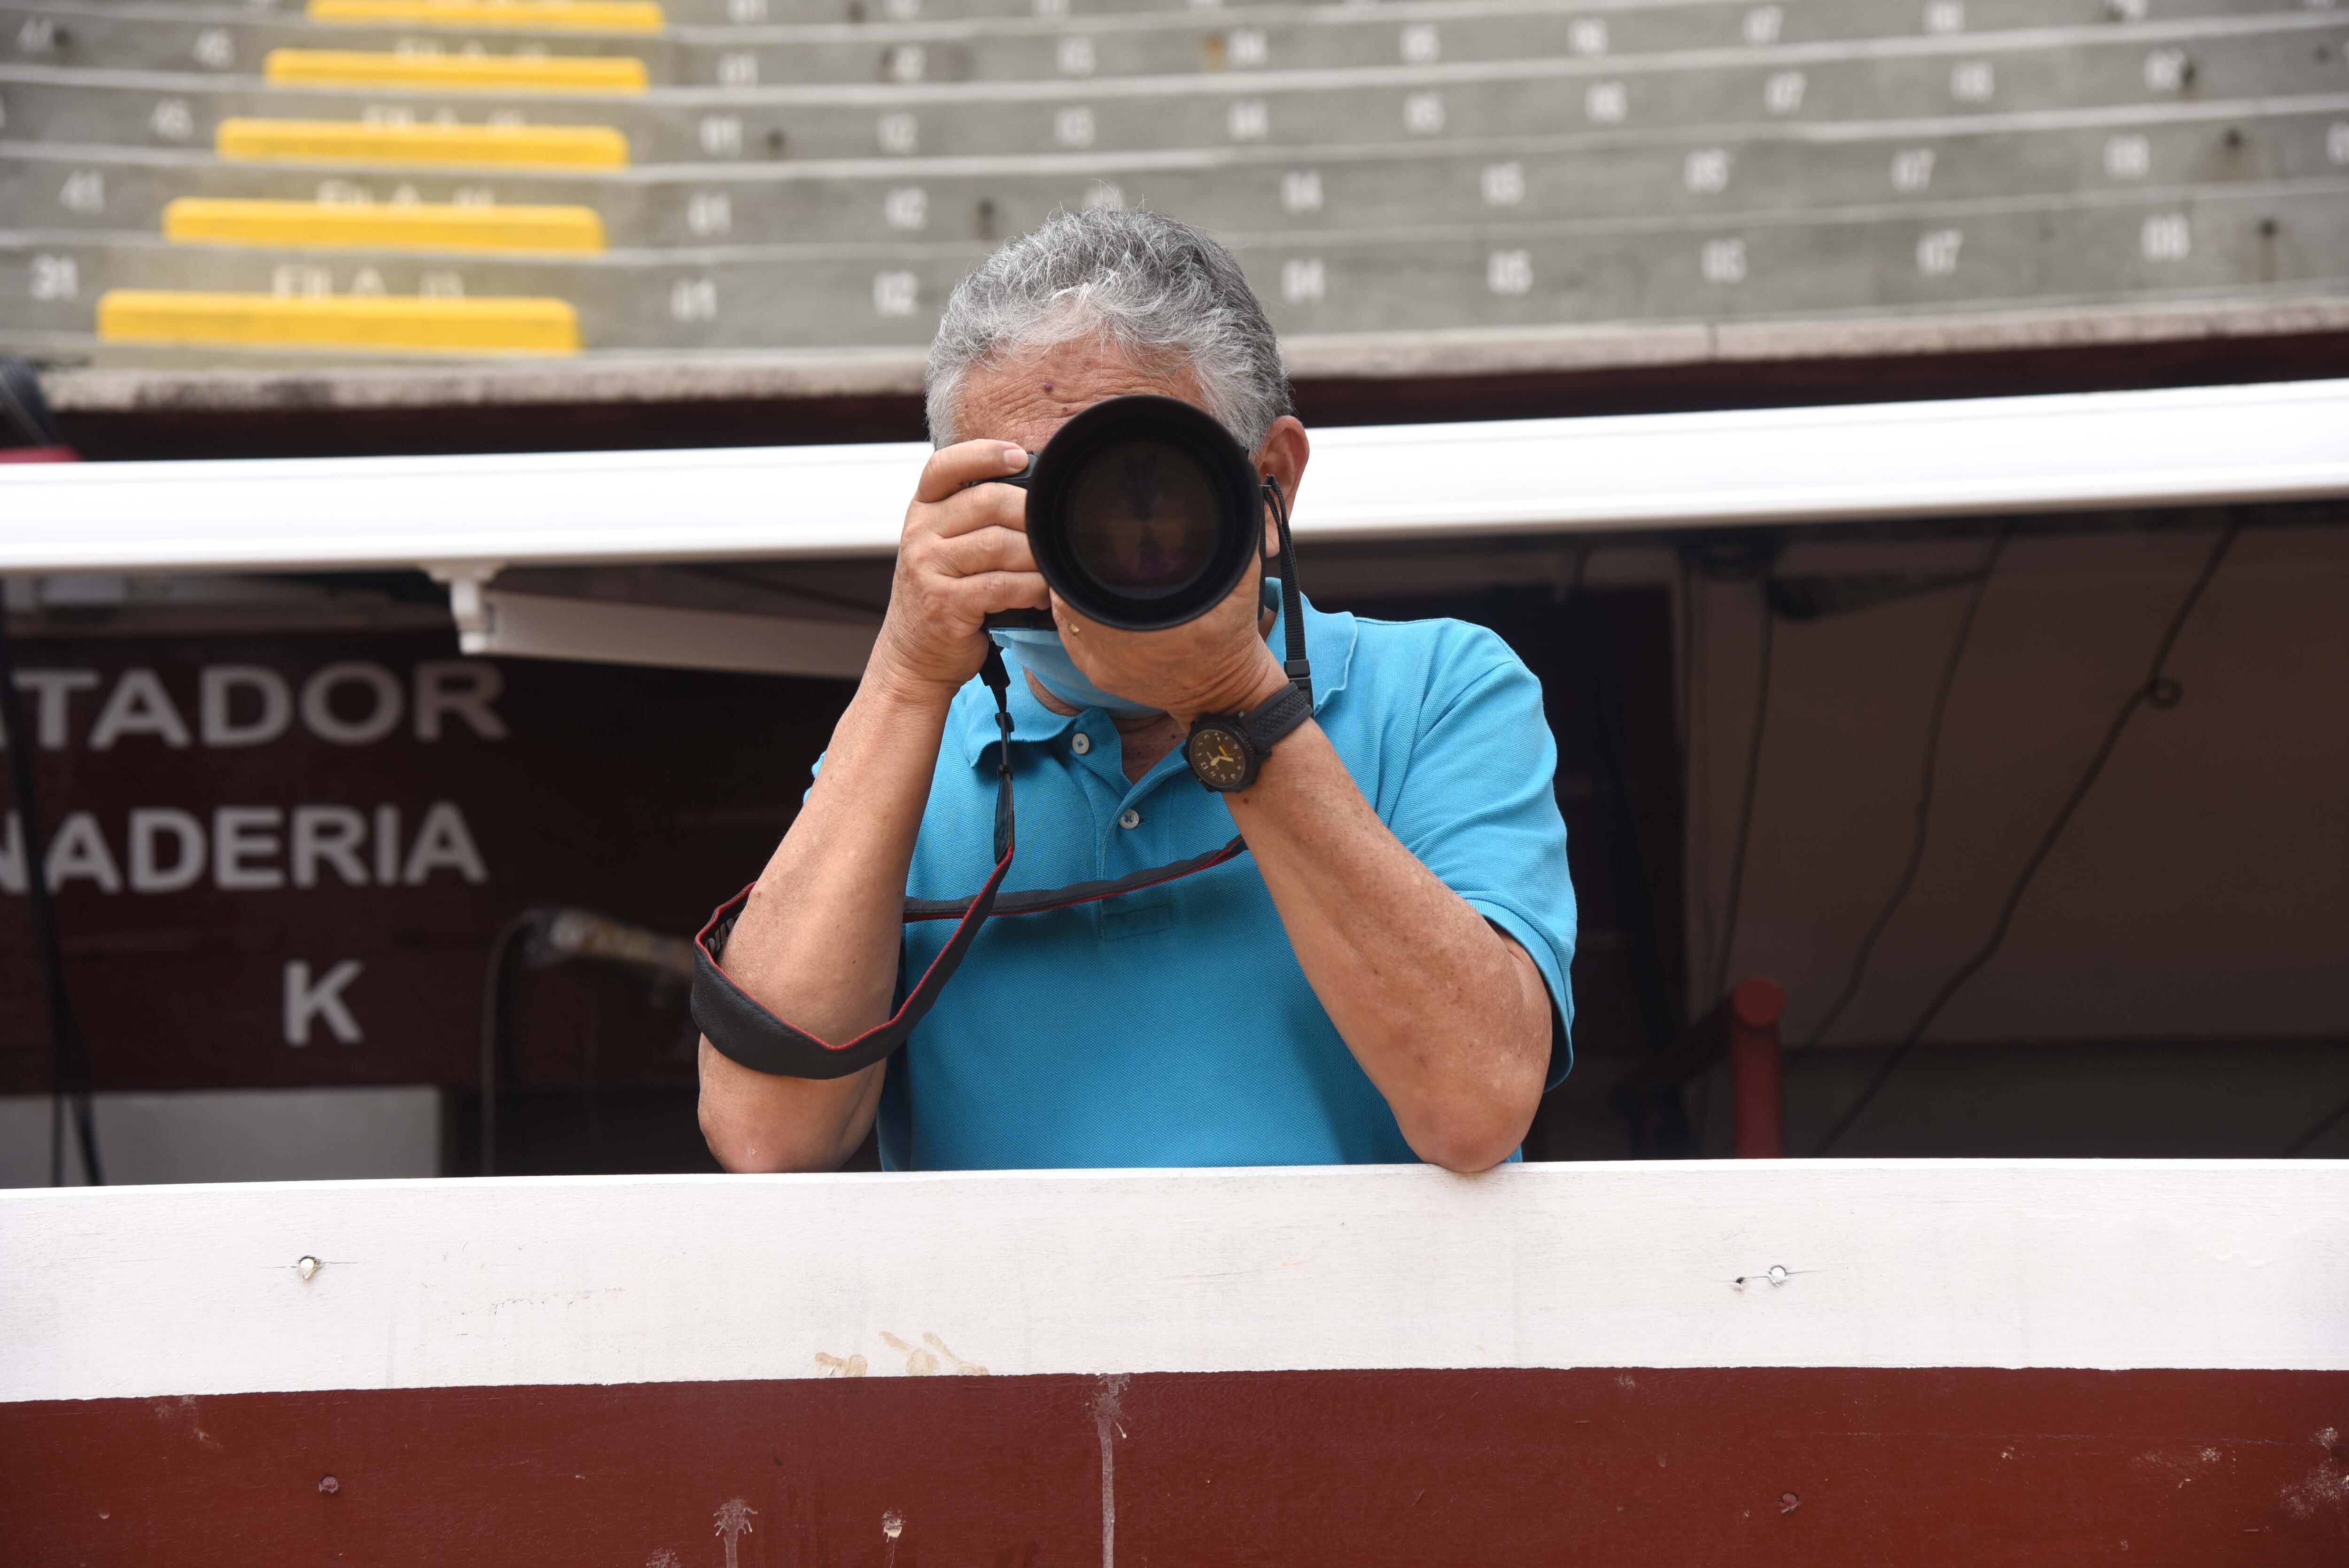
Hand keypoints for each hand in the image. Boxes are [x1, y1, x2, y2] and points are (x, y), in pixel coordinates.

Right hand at [867, 441, 1049, 699]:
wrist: (914, 654)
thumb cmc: (944, 595)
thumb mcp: (944, 546)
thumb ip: (972, 517)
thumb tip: (1035, 495)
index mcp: (922, 510)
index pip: (945, 466)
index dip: (984, 454)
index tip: (1018, 457)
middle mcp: (920, 534)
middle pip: (987, 501)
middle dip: (1030, 514)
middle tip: (1054, 531)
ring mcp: (928, 568)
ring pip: (999, 544)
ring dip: (1036, 556)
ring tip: (1052, 568)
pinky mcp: (945, 603)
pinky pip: (1001, 585)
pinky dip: (1030, 588)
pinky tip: (1041, 594)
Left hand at [1054, 548, 1289, 724]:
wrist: (1223, 692)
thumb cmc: (1232, 636)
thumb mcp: (1240, 581)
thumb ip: (1233, 538)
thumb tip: (1230, 496)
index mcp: (1150, 623)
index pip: (1083, 583)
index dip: (1077, 555)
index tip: (1083, 534)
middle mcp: (1117, 646)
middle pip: (1067, 597)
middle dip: (1070, 570)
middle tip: (1081, 548)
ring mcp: (1104, 665)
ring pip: (1065, 617)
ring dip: (1070, 592)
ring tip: (1084, 572)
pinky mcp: (1099, 675)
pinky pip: (1071, 637)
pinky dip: (1074, 616)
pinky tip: (1087, 600)